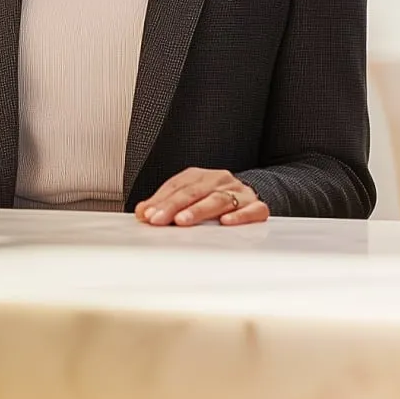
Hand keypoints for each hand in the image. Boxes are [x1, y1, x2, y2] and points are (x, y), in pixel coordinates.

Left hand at [134, 168, 268, 226]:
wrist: (254, 193)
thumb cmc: (216, 197)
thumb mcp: (190, 196)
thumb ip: (165, 204)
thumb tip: (142, 213)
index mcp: (200, 176)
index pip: (176, 187)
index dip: (160, 201)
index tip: (147, 215)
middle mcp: (218, 181)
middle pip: (193, 193)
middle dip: (173, 207)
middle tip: (158, 219)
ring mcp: (239, 193)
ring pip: (217, 200)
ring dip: (198, 211)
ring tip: (183, 220)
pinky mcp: (258, 207)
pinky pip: (251, 210)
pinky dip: (239, 216)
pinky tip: (226, 222)